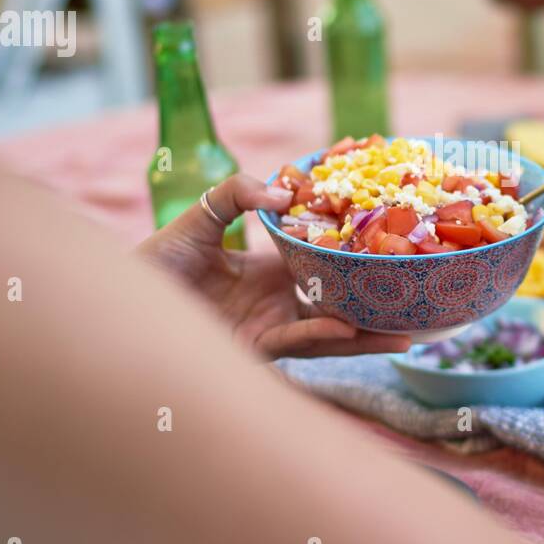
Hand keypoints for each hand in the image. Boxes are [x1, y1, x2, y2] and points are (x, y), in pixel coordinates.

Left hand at [136, 174, 410, 359]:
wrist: (122, 298)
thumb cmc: (159, 260)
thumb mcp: (203, 213)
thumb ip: (239, 193)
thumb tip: (284, 195)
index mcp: (272, 272)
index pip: (327, 267)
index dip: (359, 262)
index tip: (395, 251)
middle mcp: (278, 304)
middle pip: (340, 308)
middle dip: (378, 310)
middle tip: (421, 306)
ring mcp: (268, 329)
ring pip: (329, 335)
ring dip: (365, 336)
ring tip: (406, 334)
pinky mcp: (252, 350)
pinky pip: (295, 342)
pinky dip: (321, 336)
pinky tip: (346, 329)